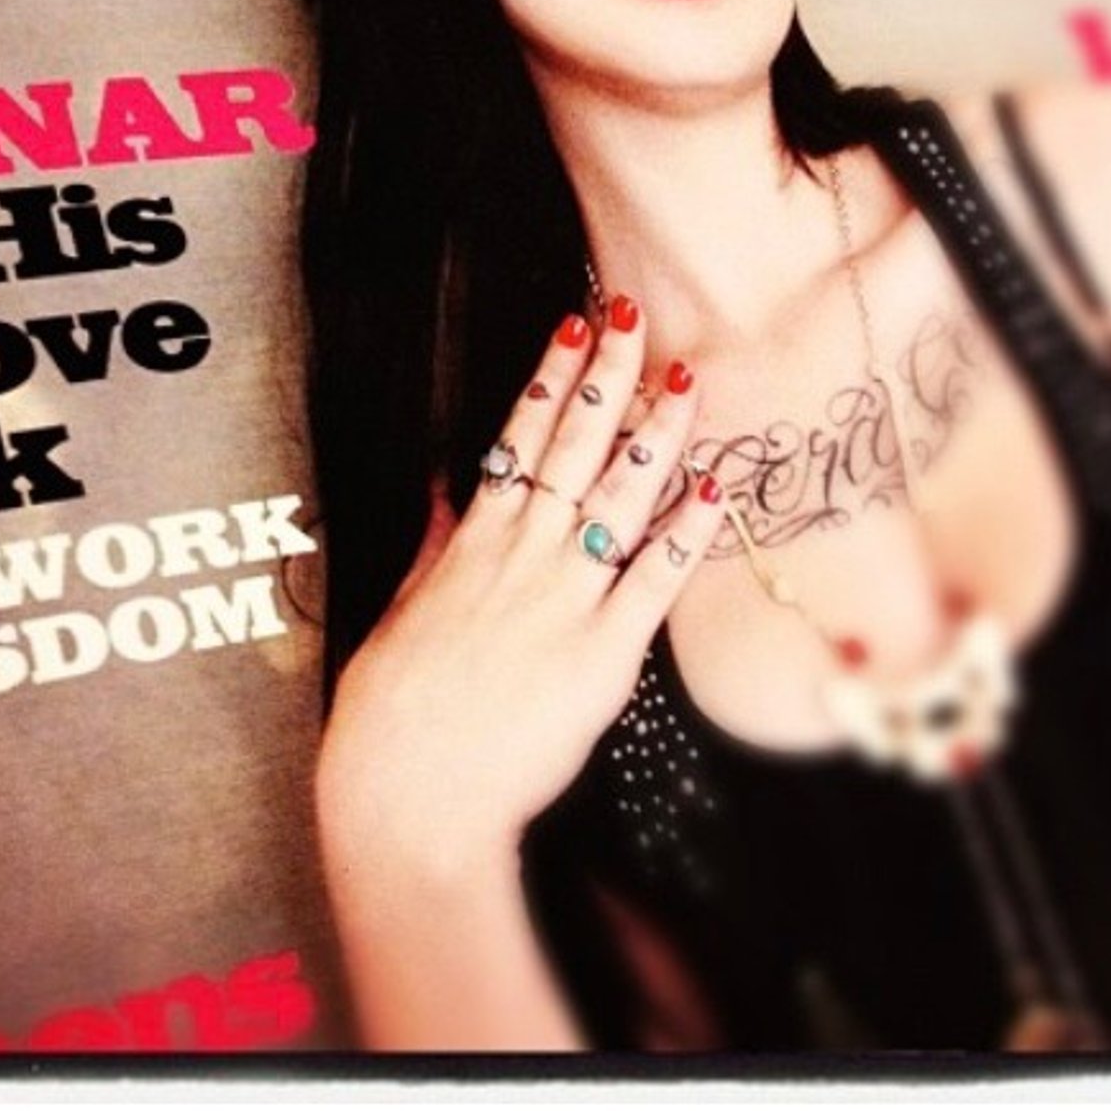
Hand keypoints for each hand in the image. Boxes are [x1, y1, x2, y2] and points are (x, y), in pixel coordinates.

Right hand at [317, 297, 725, 879]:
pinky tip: (715, 489)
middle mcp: (522, 556)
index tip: (569, 329)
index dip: (548, 379)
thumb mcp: (401, 612)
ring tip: (685, 378)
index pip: (516, 439)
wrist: (410, 795)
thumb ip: (433, 549)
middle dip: (606, 375)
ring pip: (620, 494)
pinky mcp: (604, 654)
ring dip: (657, 432)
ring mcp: (565, 599)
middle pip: (572, 446)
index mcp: (472, 544)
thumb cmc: (394, 713)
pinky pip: (655, 580)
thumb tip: (444, 495)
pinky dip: (687, 532)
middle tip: (630, 315)